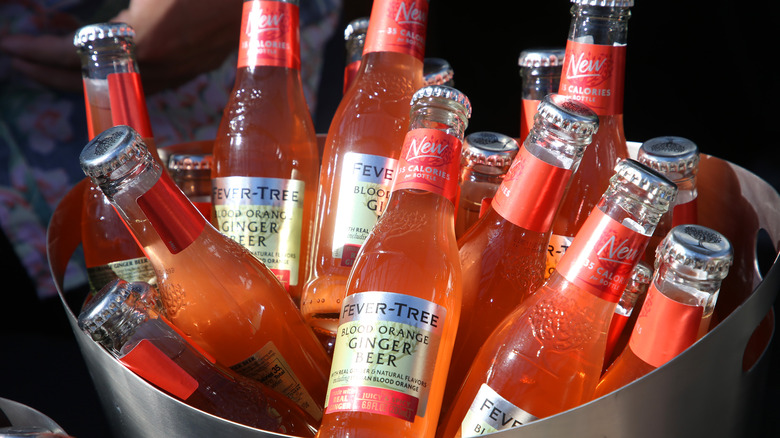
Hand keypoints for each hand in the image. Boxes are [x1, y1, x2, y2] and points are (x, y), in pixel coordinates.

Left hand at [0, 0, 242, 93]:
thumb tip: (58, 14)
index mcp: (147, 42)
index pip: (76, 57)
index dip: (40, 52)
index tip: (12, 47)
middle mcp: (167, 66)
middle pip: (98, 86)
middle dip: (54, 74)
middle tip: (23, 62)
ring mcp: (189, 68)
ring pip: (126, 89)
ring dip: (89, 81)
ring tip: (60, 69)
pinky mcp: (204, 64)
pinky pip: (152, 82)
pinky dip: (123, 79)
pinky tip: (114, 67)